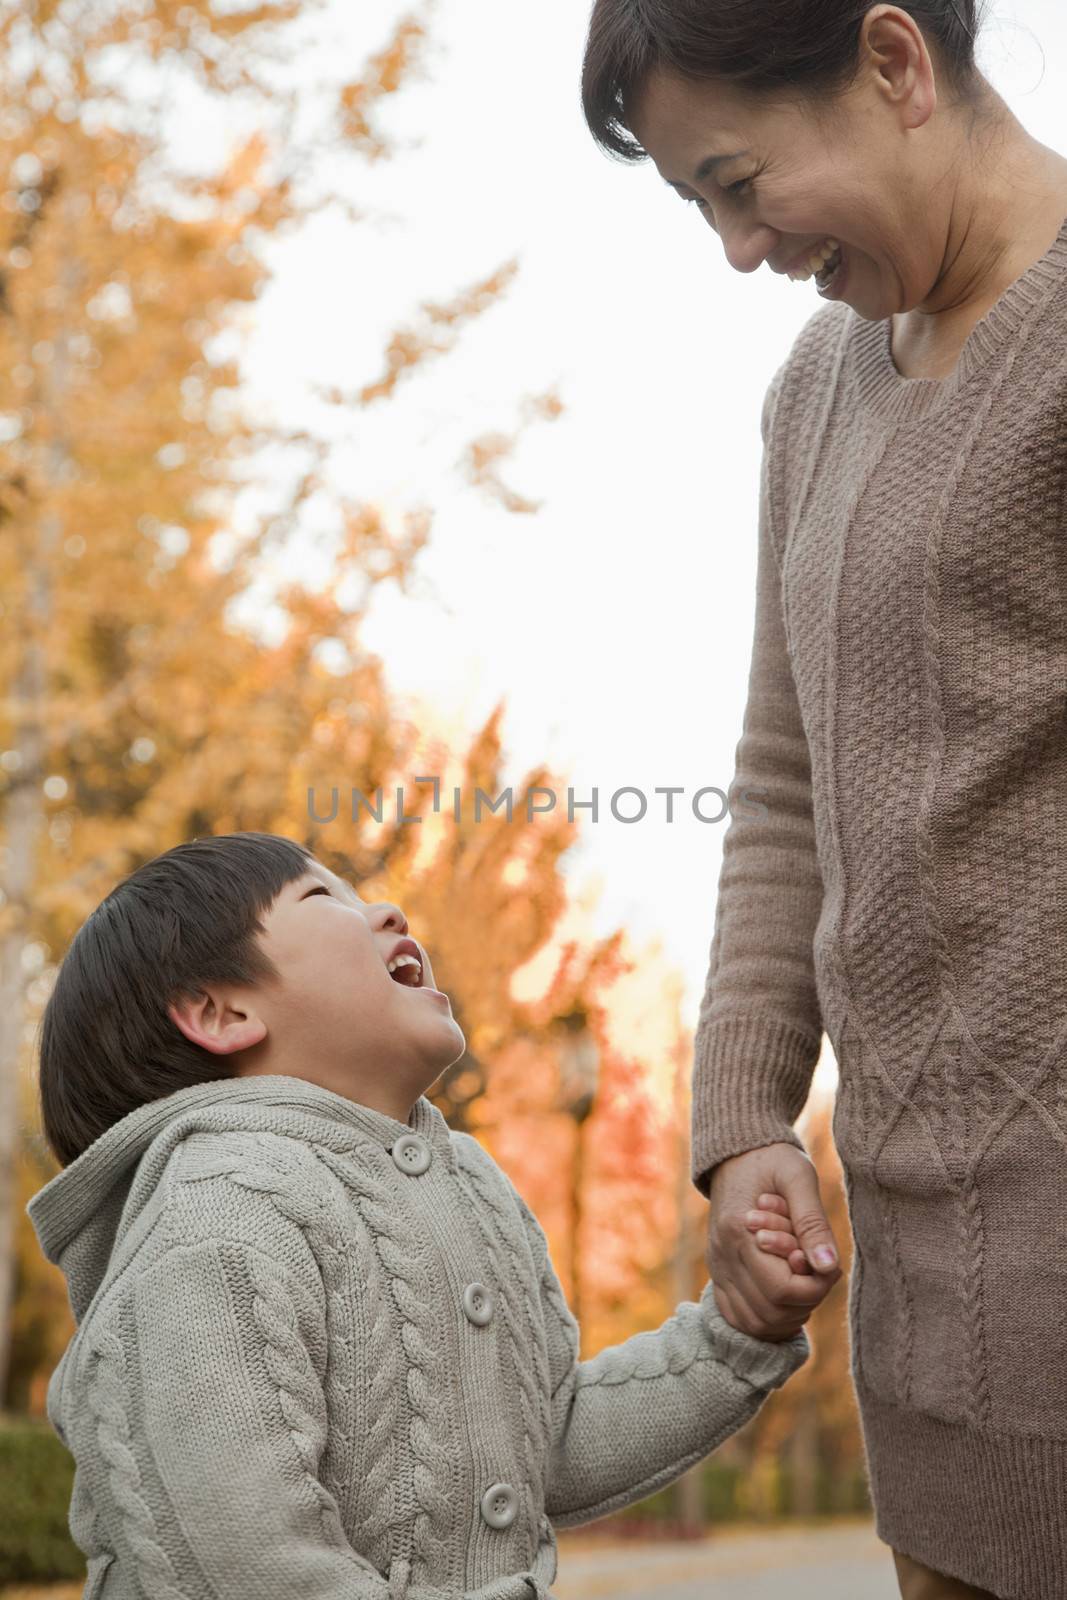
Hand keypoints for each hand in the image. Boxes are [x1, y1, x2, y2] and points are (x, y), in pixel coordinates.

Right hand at [705, 1142, 842, 1342]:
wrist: (736, 1154)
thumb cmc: (772, 1161)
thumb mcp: (798, 1177)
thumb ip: (813, 1222)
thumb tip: (829, 1265)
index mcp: (739, 1232)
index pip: (782, 1290)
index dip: (815, 1287)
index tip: (830, 1264)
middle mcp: (723, 1256)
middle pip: (771, 1313)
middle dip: (806, 1301)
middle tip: (819, 1271)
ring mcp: (718, 1268)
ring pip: (755, 1323)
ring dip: (790, 1313)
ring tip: (804, 1282)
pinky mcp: (718, 1273)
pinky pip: (738, 1317)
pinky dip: (768, 1319)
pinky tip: (787, 1296)